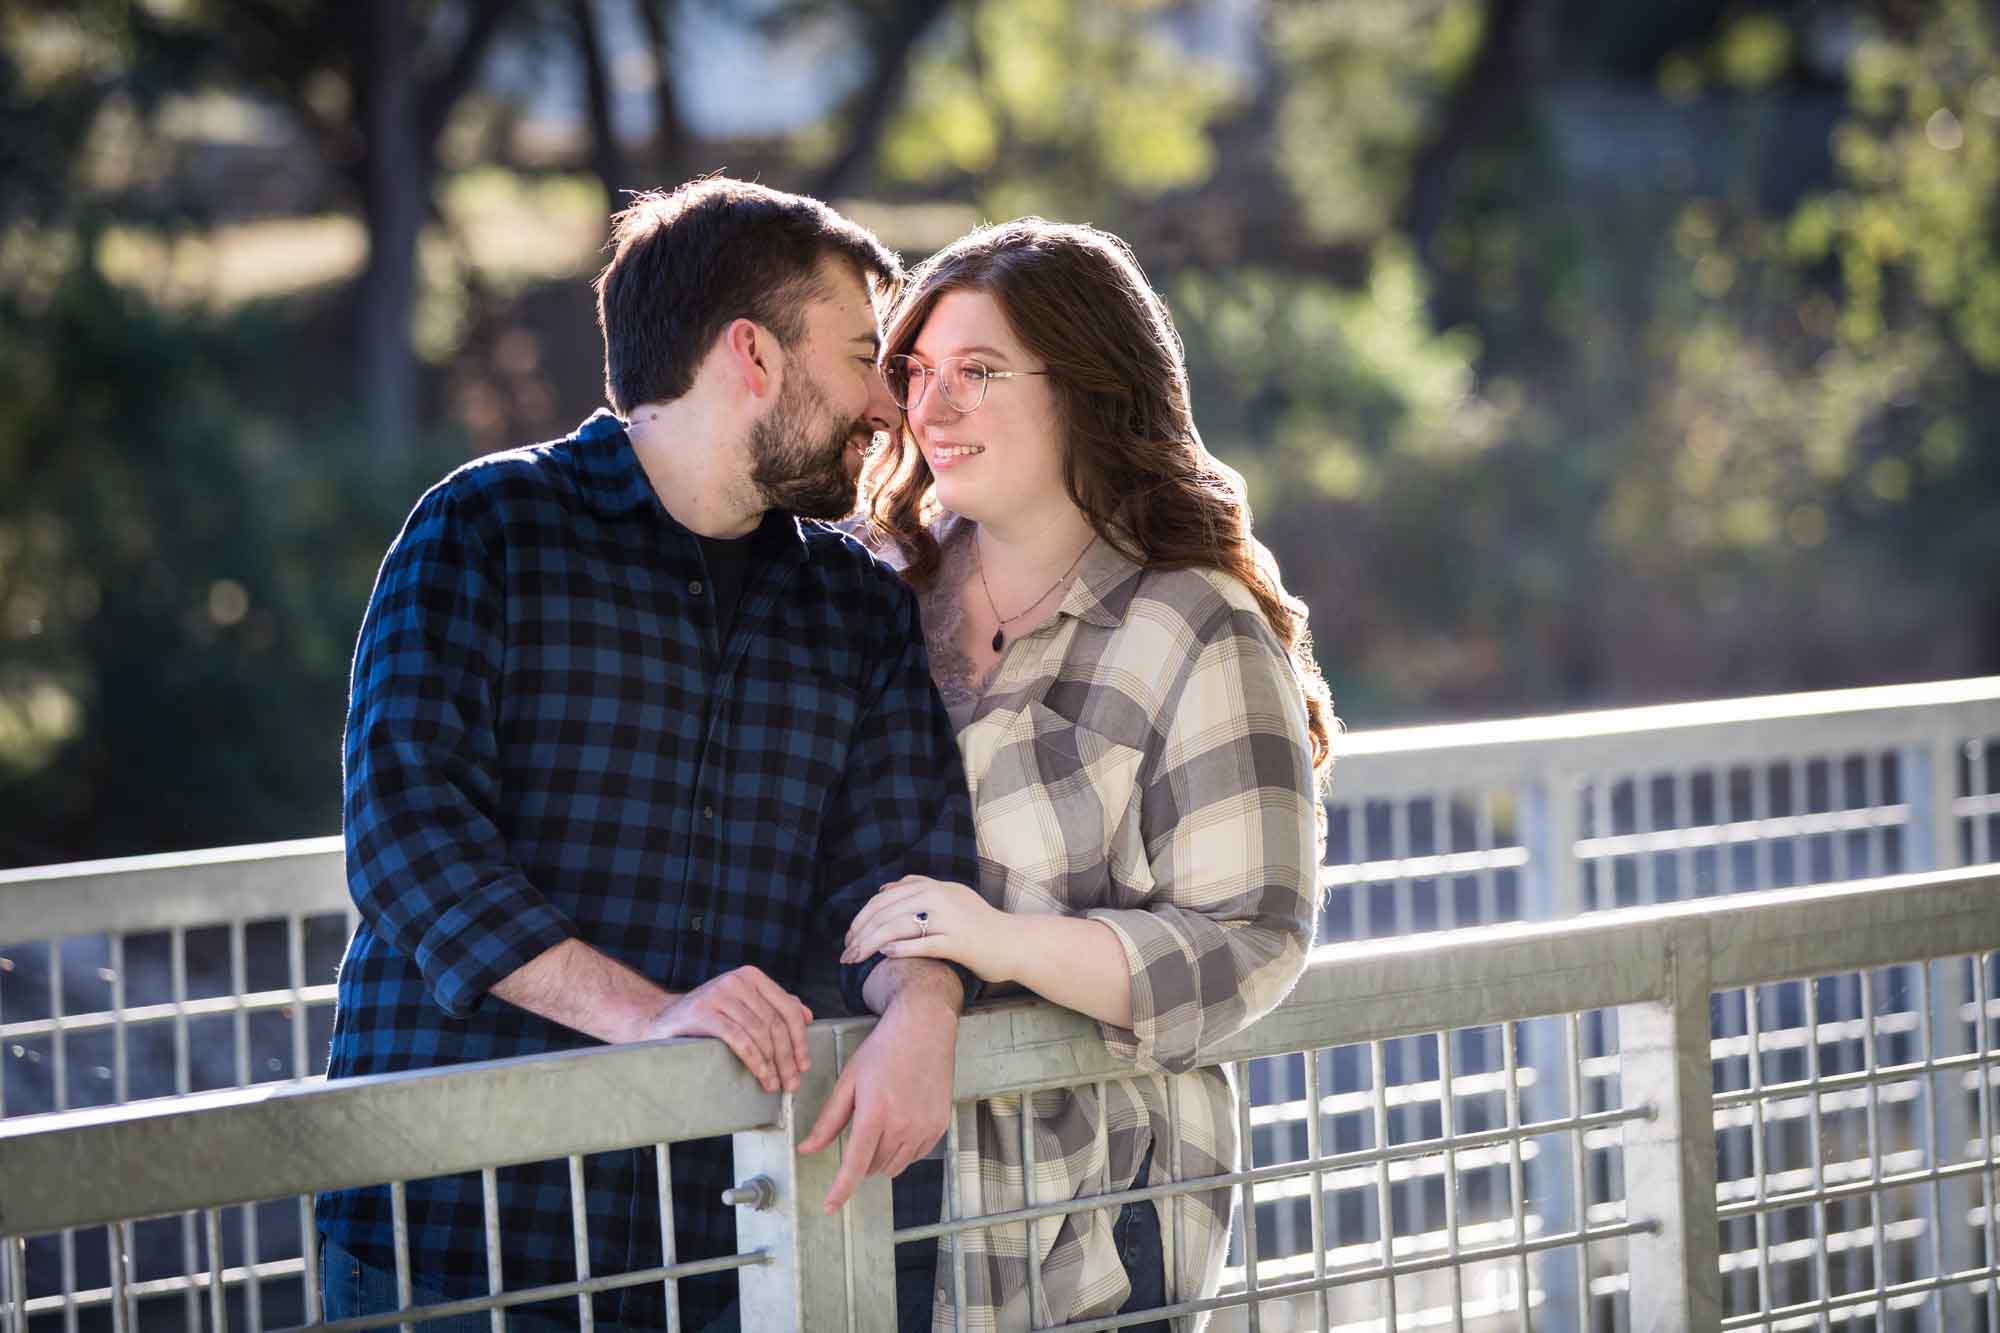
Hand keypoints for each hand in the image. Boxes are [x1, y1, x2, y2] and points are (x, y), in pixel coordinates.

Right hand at [642, 966, 811, 1093]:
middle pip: (775, 1023)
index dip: (800, 1039)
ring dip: (772, 1064)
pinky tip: (761, 1075)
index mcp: (751, 977)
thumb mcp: (741, 1006)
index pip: (787, 1008)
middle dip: (788, 1057)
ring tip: (775, 1084)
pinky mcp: (704, 1012)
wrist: (660, 1020)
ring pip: (759, 1033)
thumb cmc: (705, 1018)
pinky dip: (755, 1061)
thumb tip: (807, 1016)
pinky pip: (739, 1039)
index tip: (804, 1063)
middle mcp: (737, 981)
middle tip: (792, 1082)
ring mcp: (719, 994)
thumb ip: (772, 1007)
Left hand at [797, 988, 957, 1211]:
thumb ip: (828, 1120)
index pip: (854, 1165)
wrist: (924, 1030)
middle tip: (863, 1125)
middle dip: (861, 1159)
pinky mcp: (939, 1127)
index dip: (840, 1190)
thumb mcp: (849, 1081)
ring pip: (894, 1166)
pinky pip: (914, 1156)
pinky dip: (902, 1150)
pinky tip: (900, 1122)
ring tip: (881, 1123)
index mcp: (874, 1114)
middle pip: (873, 1167)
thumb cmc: (883, 1051)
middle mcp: (902, 1126)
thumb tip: (806, 1148)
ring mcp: (924, 1128)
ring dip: (880, 1157)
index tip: (830, 1207)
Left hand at [840, 876, 1019, 982]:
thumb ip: (919, 889)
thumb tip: (884, 889)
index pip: (887, 898)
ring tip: (856, 957)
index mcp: (935, 887)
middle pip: (887, 911)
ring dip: (871, 943)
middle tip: (846, 952)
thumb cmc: (978, 924)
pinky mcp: (958, 942)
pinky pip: (923, 944)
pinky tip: (884, 956)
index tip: (850, 935)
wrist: (1013, 943)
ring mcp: (949, 920)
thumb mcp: (951, 896)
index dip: (863, 916)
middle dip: (861, 932)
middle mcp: (940, 898)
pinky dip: (900, 949)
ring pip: (899, 927)